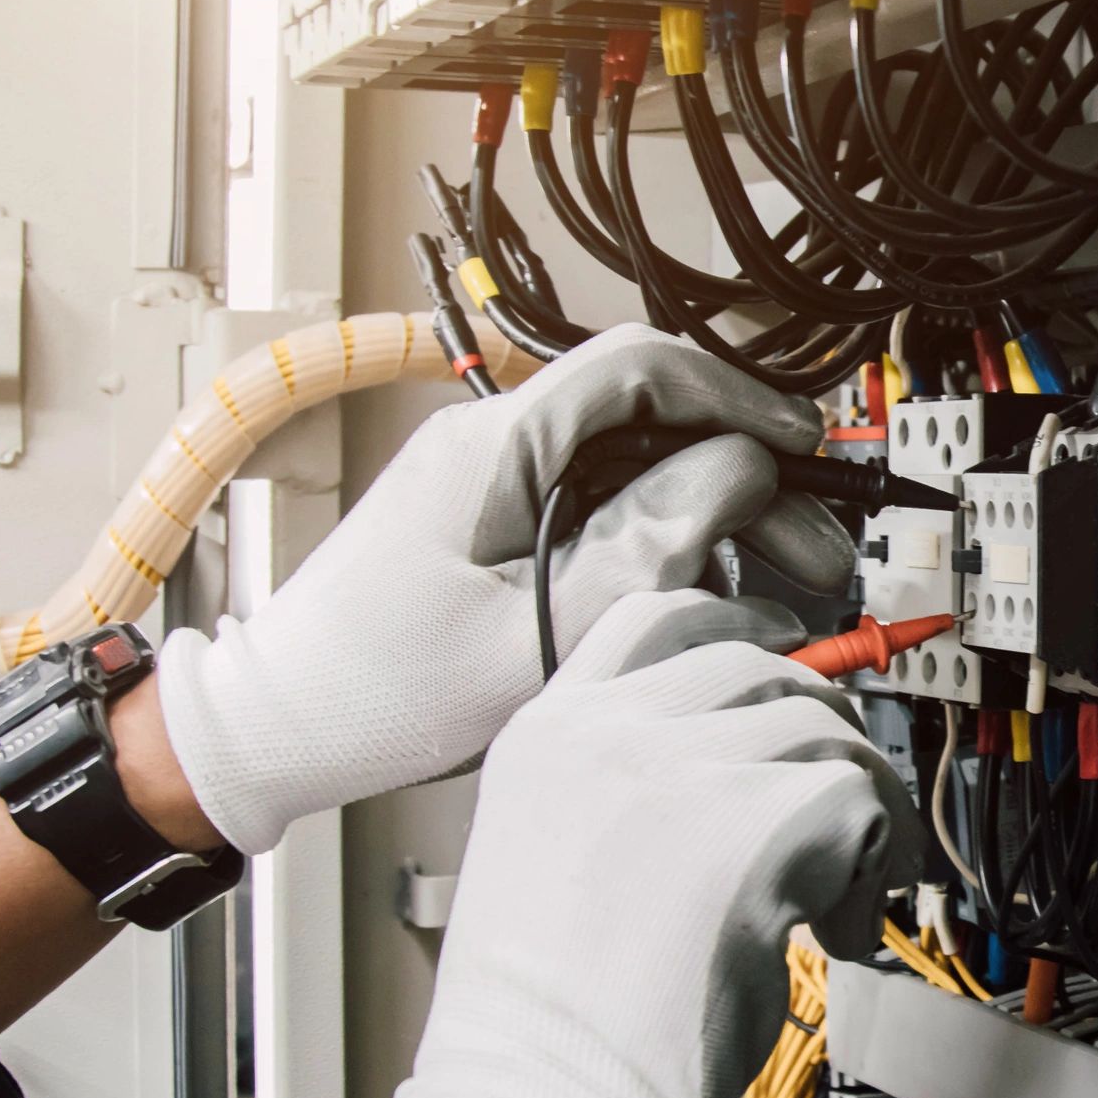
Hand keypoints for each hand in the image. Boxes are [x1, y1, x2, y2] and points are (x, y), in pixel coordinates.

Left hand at [156, 324, 856, 851]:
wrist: (280, 729)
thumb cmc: (381, 692)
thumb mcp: (537, 631)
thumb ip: (646, 546)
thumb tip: (737, 471)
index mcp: (497, 447)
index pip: (642, 368)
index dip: (741, 398)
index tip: (806, 448)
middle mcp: (496, 445)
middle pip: (655, 425)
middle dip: (749, 482)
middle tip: (817, 549)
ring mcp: (495, 483)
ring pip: (639, 472)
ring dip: (716, 521)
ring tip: (779, 587)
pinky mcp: (496, 525)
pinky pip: (604, 510)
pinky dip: (666, 546)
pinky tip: (706, 595)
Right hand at [318, 590, 919, 1097]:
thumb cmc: (546, 1033)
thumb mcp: (554, 859)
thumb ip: (629, 792)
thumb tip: (743, 771)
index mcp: (548, 736)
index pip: (659, 618)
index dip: (742, 629)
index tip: (790, 659)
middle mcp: (609, 733)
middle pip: (763, 667)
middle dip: (820, 734)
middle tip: (838, 815)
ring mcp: (682, 768)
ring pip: (825, 732)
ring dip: (855, 813)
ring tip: (829, 902)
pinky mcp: (755, 823)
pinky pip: (863, 801)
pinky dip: (873, 867)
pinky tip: (833, 933)